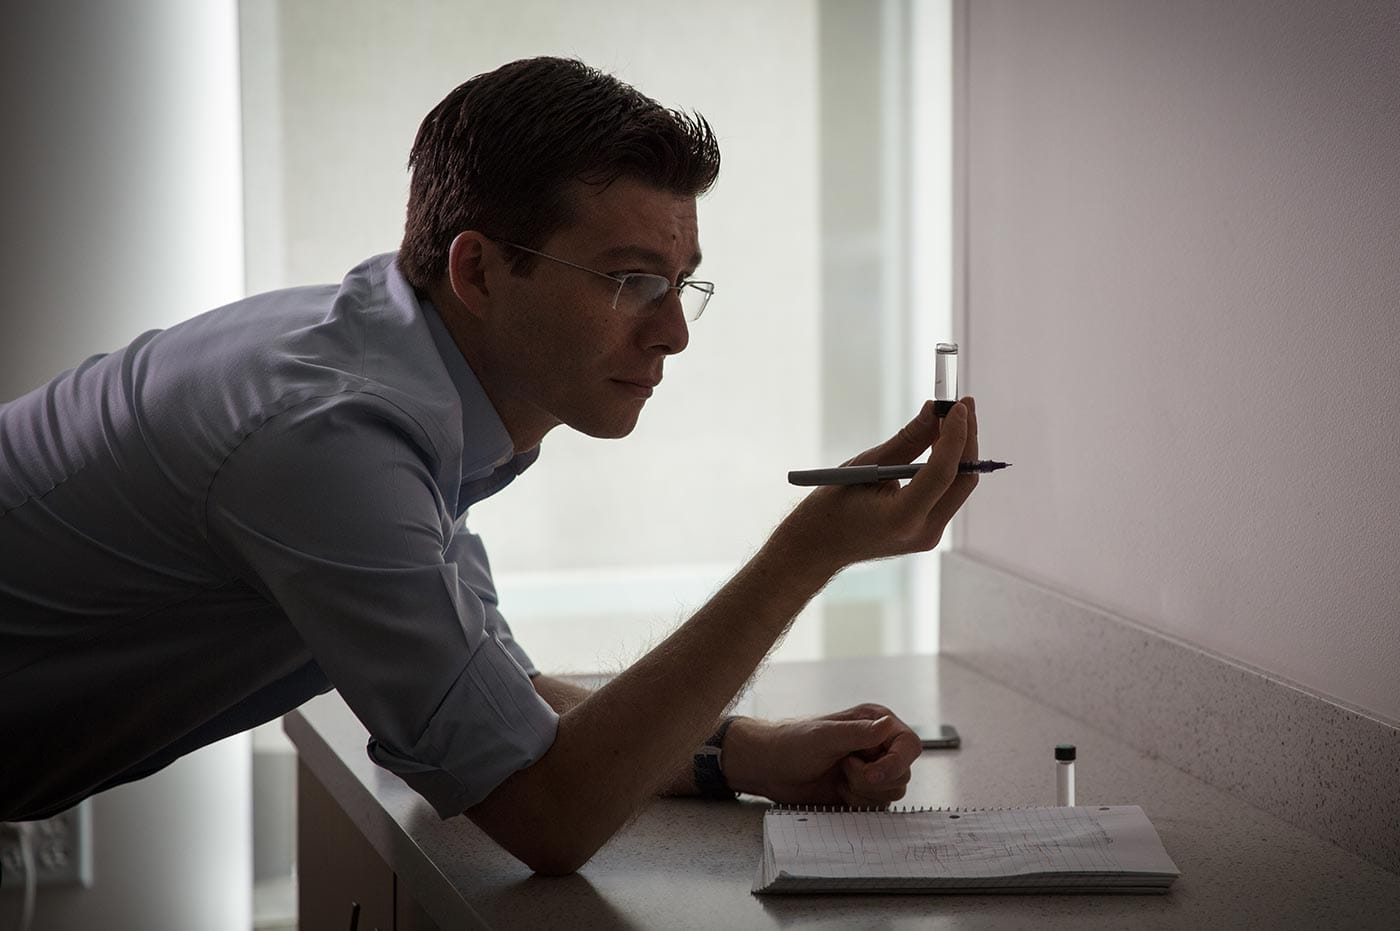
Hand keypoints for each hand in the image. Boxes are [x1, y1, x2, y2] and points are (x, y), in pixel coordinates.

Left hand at [723, 705, 921, 807]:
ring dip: (864, 791)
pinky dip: (858, 802)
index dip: (897, 762)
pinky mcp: (865, 791)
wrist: (772, 768)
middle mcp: (879, 745)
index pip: (909, 744)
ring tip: (840, 777)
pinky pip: (879, 805)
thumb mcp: (825, 736)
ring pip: (894, 792)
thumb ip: (859, 733)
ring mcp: (874, 769)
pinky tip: (839, 790)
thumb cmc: (793, 744)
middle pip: (904, 773)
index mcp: (874, 723)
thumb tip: (888, 725)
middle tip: (844, 769)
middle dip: (873, 779)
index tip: (872, 773)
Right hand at [775, 397, 979, 575]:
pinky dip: (949, 466)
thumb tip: (935, 411)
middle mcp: (924, 532)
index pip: (944, 471)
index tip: (959, 404)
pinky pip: (949, 494)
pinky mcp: (929, 531)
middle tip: (962, 405)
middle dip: (967, 439)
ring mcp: (929, 536)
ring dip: (961, 450)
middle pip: (963, 480)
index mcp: (902, 517)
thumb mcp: (866, 465)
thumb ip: (907, 440)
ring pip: (960, 487)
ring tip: (952, 418)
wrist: (819, 547)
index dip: (955, 434)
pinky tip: (942, 442)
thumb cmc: (832, 506)